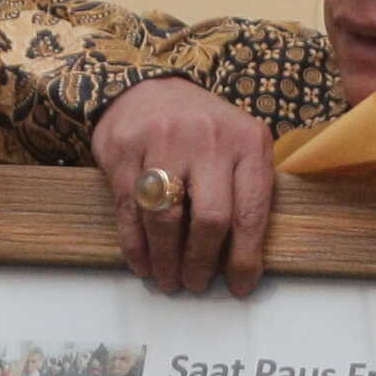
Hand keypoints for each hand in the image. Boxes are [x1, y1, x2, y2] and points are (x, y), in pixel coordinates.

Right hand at [93, 80, 276, 295]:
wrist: (149, 89)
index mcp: (248, 142)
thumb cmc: (203, 130)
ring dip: (166, 260)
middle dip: (202, 263)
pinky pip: (131, 211)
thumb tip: (243, 262)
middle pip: (210, 219)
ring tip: (169, 280)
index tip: (238, 286)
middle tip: (196, 284)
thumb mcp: (240, 146)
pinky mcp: (125, 151)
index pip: (251, 212)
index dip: (244, 258)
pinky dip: (136, 246)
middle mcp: (209, 139)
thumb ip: (247, 191)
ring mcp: (164, 142)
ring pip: (165, 219)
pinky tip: (143, 264)